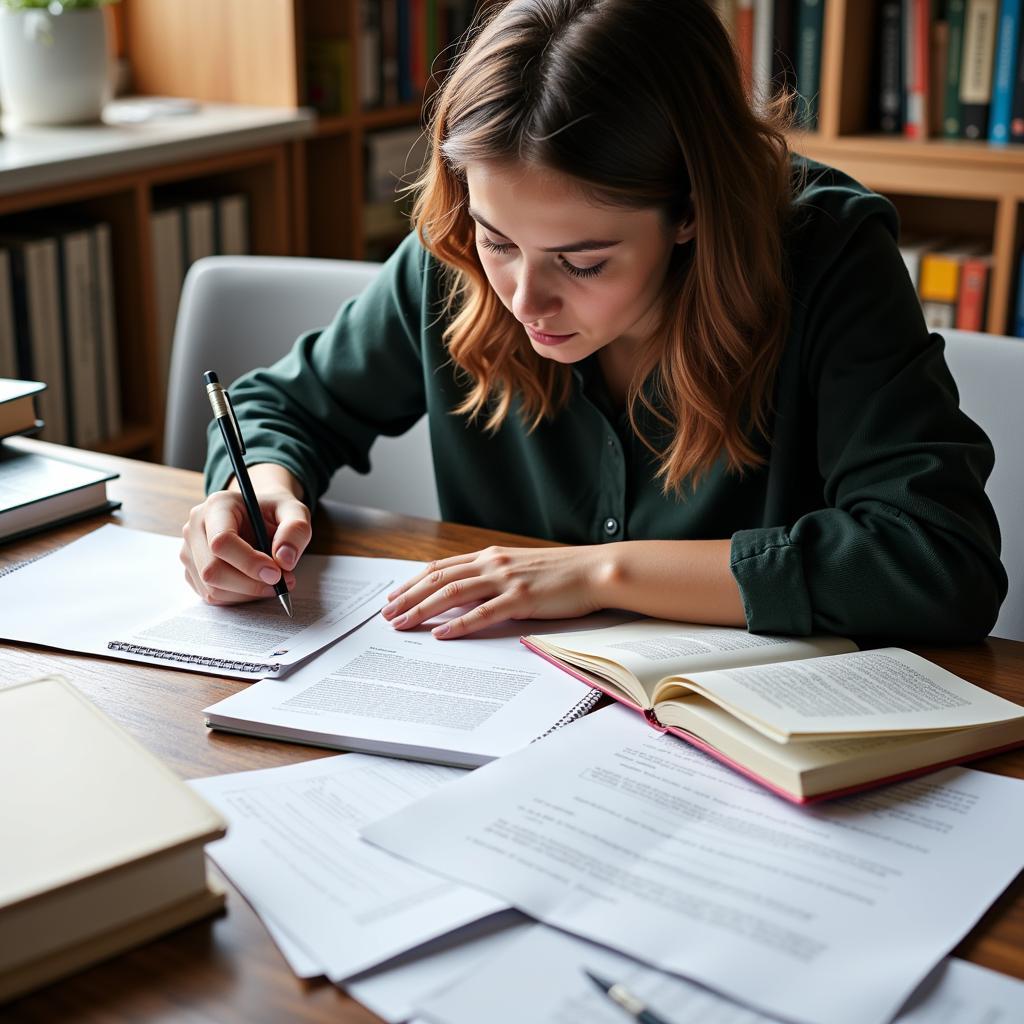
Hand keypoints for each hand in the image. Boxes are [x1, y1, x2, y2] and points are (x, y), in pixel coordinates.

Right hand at [180, 466, 310, 605]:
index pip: (221, 541)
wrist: (258, 515)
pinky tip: (257, 584)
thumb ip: (296, 530)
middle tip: (282, 583)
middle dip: (250, 584)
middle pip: (212, 570)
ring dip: (247, 593)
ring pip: (212, 588)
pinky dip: (239, 597)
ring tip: (274, 582)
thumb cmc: (274, 512)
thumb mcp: (295, 511)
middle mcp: (195, 527)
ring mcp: (190, 551)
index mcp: (217, 505)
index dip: (249, 563)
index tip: (277, 573)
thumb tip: (284, 560)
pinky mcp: (192, 571)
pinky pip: (212, 596)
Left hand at [381, 545, 610, 638]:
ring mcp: (505, 580)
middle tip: (385, 615)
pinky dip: (457, 624)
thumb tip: (468, 597)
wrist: (595, 570)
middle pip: (438, 579)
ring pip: (452, 593)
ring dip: (422, 609)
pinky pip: (481, 613)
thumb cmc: (562, 574)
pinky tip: (440, 634)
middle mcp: (492, 563)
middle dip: (407, 597)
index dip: (413, 582)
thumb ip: (494, 579)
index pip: (441, 567)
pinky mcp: (520, 599)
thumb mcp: (521, 569)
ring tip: (401, 624)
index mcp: (491, 556)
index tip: (394, 596)